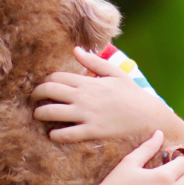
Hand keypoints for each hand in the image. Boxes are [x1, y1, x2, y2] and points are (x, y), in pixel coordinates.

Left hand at [32, 47, 166, 142]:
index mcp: (88, 81)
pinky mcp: (92, 131)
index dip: (45, 81)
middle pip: (49, 90)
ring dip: (40, 114)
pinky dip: (55, 135)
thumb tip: (75, 50)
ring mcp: (87, 114)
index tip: (43, 86)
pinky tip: (52, 135)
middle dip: (36, 94)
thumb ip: (94, 62)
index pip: (56, 77)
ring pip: (52, 112)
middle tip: (33, 100)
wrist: (150, 117)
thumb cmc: (133, 96)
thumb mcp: (116, 74)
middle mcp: (84, 96)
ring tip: (38, 115)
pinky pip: (66, 134)